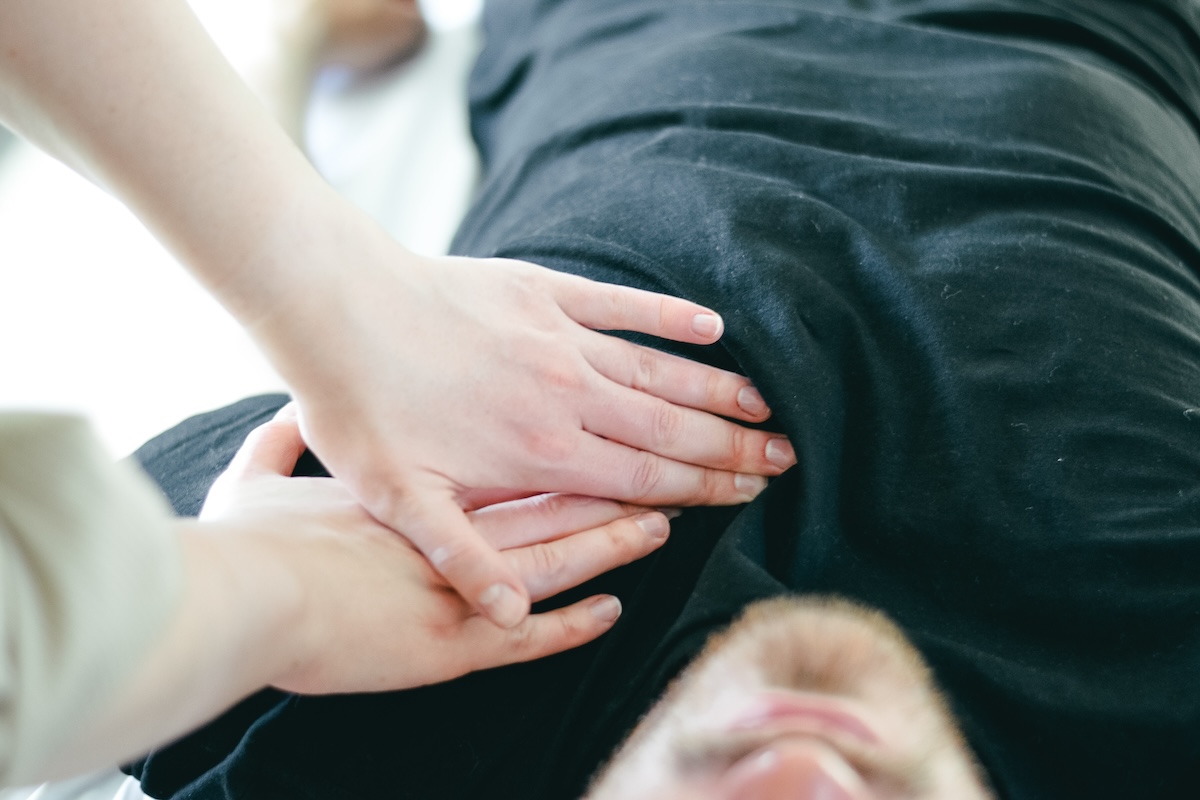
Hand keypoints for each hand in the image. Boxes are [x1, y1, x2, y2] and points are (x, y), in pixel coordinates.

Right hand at [201, 405, 672, 693]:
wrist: (247, 598)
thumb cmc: (252, 542)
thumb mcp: (259, 479)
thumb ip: (279, 445)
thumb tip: (283, 419)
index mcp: (417, 491)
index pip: (500, 465)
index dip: (549, 449)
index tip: (588, 429)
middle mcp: (451, 532)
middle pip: (544, 502)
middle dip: (605, 486)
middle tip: (658, 469)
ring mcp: (459, 589)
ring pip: (553, 558)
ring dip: (609, 541)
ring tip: (660, 523)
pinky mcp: (453, 646)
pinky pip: (527, 638)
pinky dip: (570, 625)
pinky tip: (611, 612)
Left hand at [251, 211, 794, 629]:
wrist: (334, 303)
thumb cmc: (359, 403)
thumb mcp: (398, 498)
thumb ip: (463, 556)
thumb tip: (512, 613)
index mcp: (542, 451)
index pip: (646, 477)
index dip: (706, 487)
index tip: (752, 493)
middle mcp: (567, 393)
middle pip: (670, 427)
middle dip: (733, 447)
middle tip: (785, 458)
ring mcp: (560, 337)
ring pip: (660, 370)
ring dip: (718, 391)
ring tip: (766, 407)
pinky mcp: (543, 289)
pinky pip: (624, 305)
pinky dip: (670, 317)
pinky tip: (710, 328)